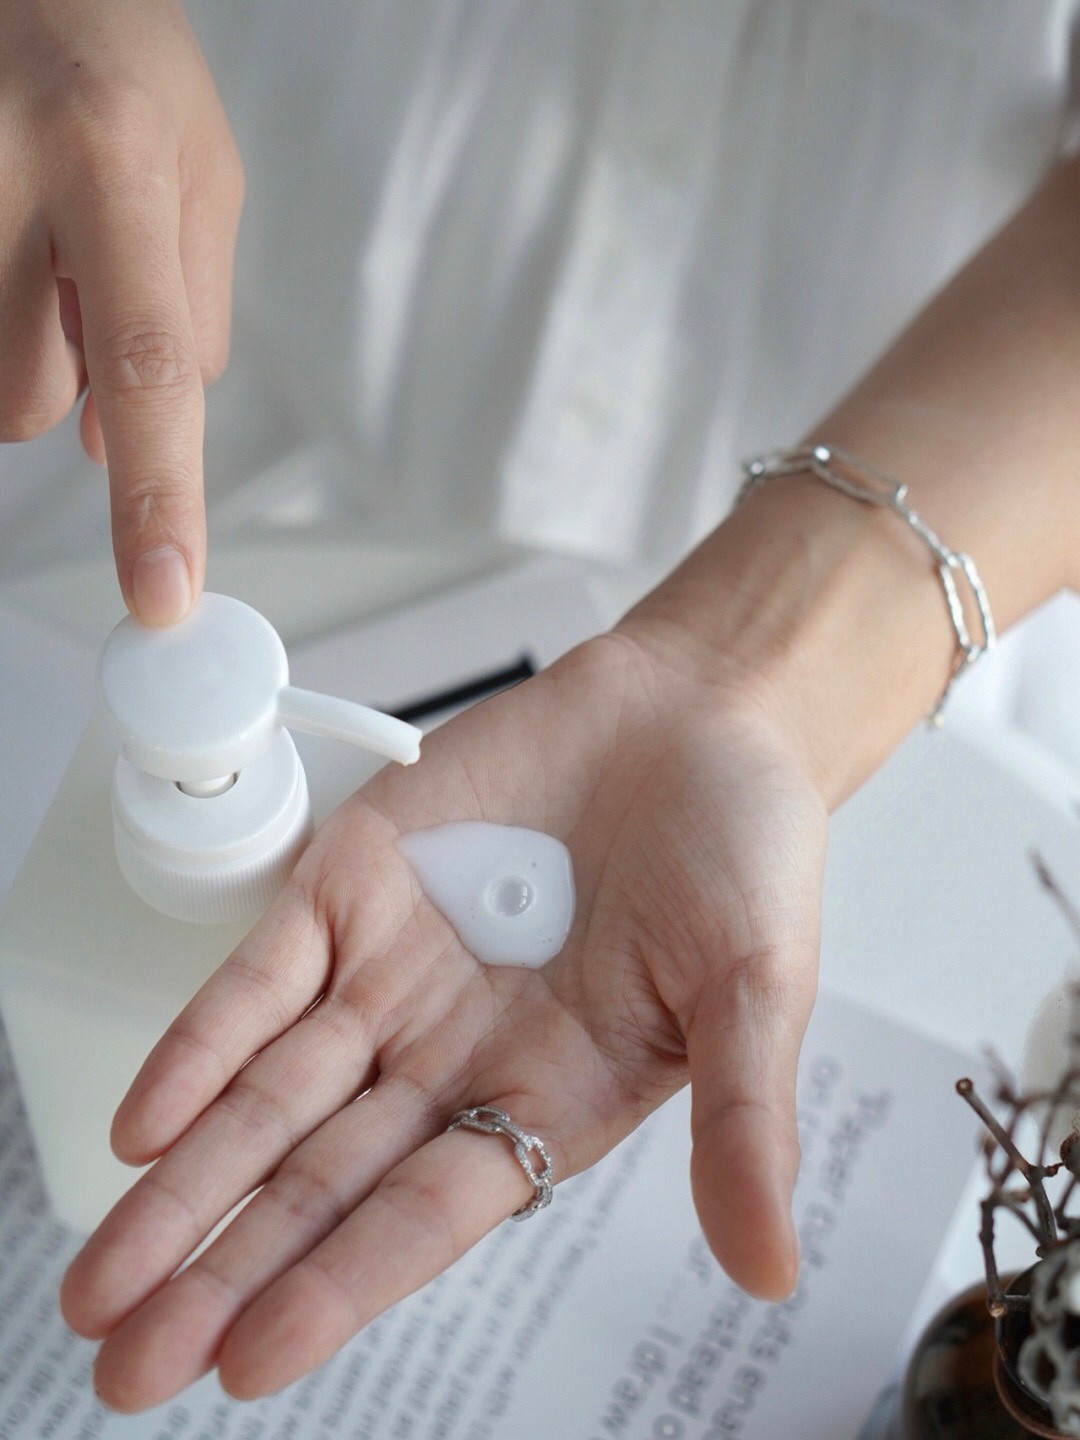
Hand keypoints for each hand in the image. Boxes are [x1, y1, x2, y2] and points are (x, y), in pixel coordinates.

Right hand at [0, 0, 241, 622]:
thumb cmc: (106, 53)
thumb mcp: (202, 164)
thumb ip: (192, 312)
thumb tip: (127, 443)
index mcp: (112, 162)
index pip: (146, 369)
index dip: (155, 497)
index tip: (159, 593)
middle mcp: (3, 183)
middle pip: (33, 400)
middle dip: (63, 364)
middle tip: (65, 260)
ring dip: (13, 342)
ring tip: (22, 234)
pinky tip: (1, 239)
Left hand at [60, 629, 826, 1410]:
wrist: (693, 709)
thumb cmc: (743, 843)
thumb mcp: (756, 985)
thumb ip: (742, 1119)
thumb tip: (770, 1267)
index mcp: (548, 1095)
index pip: (423, 1214)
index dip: (339, 1283)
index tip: (252, 1356)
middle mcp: (453, 1052)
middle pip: (320, 1178)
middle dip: (223, 1268)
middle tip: (132, 1361)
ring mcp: (393, 973)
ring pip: (268, 1094)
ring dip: (186, 1179)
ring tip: (104, 1274)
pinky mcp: (354, 886)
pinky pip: (261, 976)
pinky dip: (201, 1044)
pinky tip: (143, 1119)